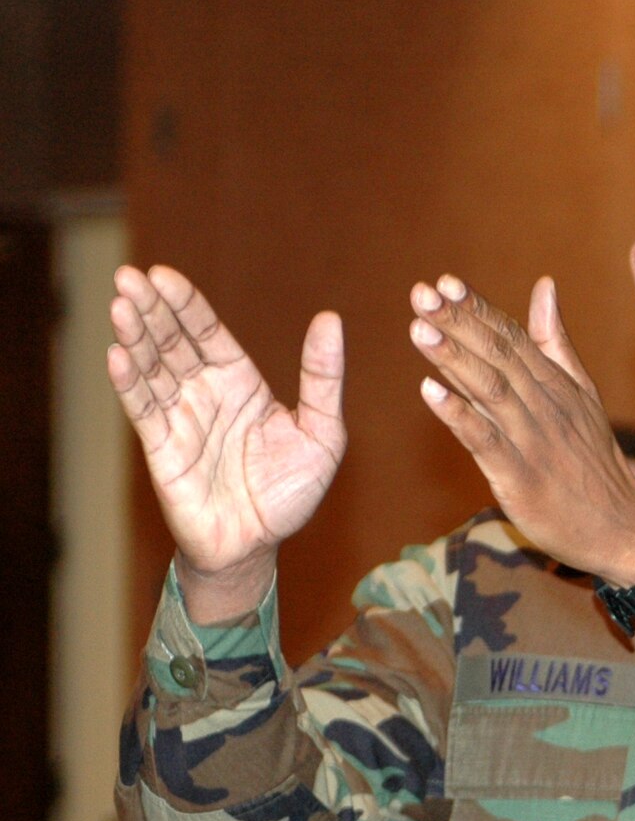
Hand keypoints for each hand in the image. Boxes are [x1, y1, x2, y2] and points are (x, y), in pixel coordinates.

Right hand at [108, 265, 345, 619]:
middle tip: (129, 277)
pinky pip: (145, 411)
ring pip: (152, 370)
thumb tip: (329, 320)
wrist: (260, 545)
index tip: (163, 275)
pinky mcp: (163, 450)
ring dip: (135, 338)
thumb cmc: (290, 492)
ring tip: (120, 305)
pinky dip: (131, 383)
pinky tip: (118, 355)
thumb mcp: (323, 433)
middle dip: (151, 310)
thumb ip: (323, 378)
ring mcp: (180, 420)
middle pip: (172, 343)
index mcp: (240, 383)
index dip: (185, 305)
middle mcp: (205, 395)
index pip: (206, 333)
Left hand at [410, 274, 634, 584]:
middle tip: (421, 295)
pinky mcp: (522, 478)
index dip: (478, 309)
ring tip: (420, 329)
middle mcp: (545, 406)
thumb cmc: (595, 463)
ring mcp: (533, 442)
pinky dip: (459, 416)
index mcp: (556, 384)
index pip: (513, 338)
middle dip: (458, 323)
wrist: (621, 529)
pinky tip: (430, 392)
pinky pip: (486, 441)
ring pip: (490, 391)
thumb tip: (544, 286)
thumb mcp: (582, 394)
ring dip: (453, 359)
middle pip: (498, 357)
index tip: (444, 282)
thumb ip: (556, 342)